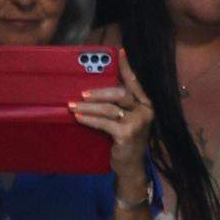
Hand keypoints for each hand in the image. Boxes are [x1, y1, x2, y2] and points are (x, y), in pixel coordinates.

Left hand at [71, 66, 154, 196]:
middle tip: (82, 94)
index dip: (127, 67)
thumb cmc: (124, 141)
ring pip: (110, 108)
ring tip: (73, 106)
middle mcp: (146, 110)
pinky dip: (90, 119)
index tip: (120, 52)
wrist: (130, 167)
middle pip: (120, 93)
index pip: (135, 82)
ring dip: (89, 107)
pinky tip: (79, 118)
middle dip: (99, 92)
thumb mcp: (125, 120)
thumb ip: (118, 106)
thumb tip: (94, 90)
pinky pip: (104, 122)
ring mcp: (138, 122)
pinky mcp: (127, 134)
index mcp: (146, 104)